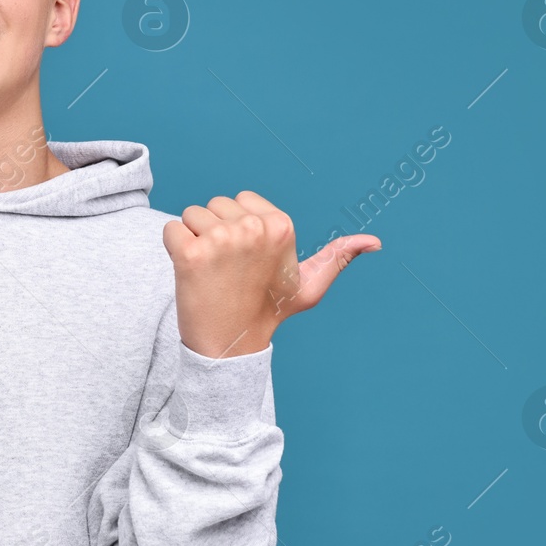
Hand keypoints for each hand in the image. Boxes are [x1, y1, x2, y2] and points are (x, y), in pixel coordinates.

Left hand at [162, 190, 379, 357]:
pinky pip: (170, 230)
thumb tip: (374, 242)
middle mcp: (253, 228)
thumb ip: (337, 258)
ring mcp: (221, 240)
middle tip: (227, 270)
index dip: (237, 227)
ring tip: (210, 272)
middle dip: (214, 232)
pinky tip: (190, 274)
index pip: (240, 200)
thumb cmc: (268, 311)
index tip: (246, 260)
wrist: (231, 345)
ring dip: (193, 240)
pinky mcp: (190, 254)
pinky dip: (173, 249)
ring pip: (191, 215)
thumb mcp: (309, 285)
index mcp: (281, 226)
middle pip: (214, 206)